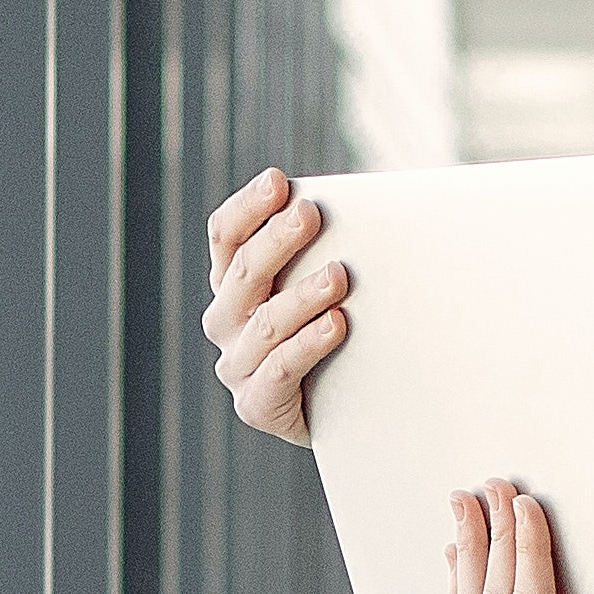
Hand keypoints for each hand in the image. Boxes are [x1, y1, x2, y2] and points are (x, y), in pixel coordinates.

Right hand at [199, 165, 348, 446]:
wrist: (342, 412)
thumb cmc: (337, 335)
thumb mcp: (324, 287)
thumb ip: (325, 249)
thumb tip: (367, 206)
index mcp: (233, 283)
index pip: (225, 236)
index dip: (248, 207)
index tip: (279, 182)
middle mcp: (225, 320)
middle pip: (242, 272)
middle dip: (277, 240)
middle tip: (310, 214)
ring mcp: (237, 364)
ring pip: (266, 322)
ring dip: (301, 294)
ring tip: (338, 275)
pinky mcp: (256, 403)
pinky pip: (281, 369)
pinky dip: (308, 344)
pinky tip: (337, 324)